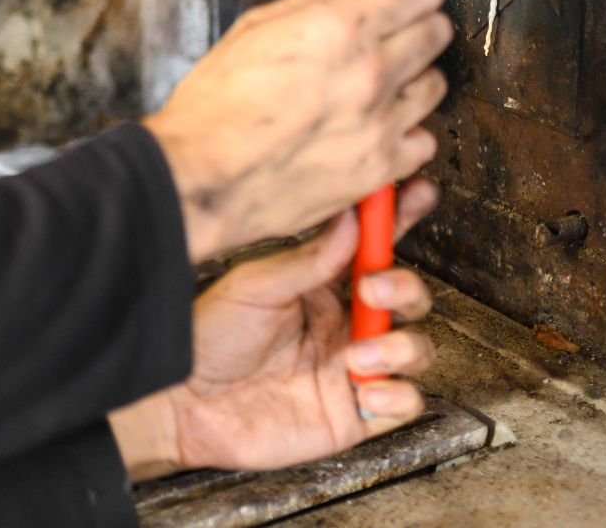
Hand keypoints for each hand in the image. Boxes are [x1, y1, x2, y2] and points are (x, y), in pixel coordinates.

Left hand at [109, 180, 439, 480]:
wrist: (186, 403)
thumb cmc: (210, 339)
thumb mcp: (254, 288)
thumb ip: (307, 260)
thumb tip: (350, 218)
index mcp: (322, 287)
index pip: (373, 250)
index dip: (401, 220)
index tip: (418, 192)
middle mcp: (344, 325)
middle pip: (408, 298)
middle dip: (404, 287)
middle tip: (372, 288)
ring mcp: (352, 368)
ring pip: (415, 348)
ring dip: (401, 345)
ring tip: (359, 354)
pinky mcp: (354, 413)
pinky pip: (404, 404)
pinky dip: (398, 396)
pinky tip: (367, 390)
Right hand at [143, 0, 450, 261]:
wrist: (200, 179)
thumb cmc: (214, 109)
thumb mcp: (256, 28)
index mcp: (339, 29)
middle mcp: (368, 74)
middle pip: (436, 31)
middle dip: (411, 25)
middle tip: (382, 33)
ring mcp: (379, 124)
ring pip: (434, 85)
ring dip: (409, 80)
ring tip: (370, 86)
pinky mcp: (380, 169)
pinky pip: (423, 141)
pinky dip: (404, 134)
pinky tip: (373, 127)